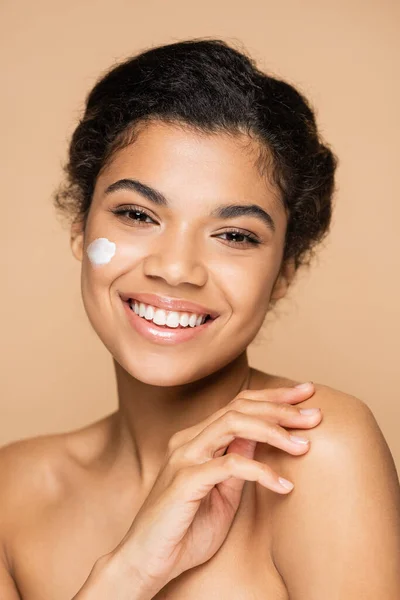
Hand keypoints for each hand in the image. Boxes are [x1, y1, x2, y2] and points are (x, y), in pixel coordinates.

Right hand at [103, 382, 320, 594]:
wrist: (147, 561)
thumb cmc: (185, 529)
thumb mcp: (223, 493)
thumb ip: (238, 463)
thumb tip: (265, 440)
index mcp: (197, 439)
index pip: (238, 405)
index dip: (273, 397)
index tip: (306, 394)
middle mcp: (189, 440)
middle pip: (239, 407)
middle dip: (281, 407)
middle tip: (315, 413)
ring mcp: (185, 457)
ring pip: (233, 424)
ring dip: (274, 431)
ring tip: (304, 445)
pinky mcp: (185, 480)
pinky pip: (230, 465)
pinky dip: (261, 472)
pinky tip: (284, 486)